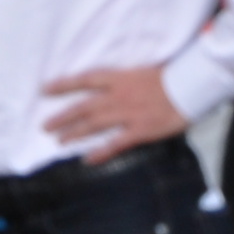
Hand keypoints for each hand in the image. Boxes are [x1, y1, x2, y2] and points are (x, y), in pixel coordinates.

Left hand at [43, 62, 184, 157]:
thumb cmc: (169, 79)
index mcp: (118, 79)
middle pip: (83, 107)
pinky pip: (115, 144)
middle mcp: (117, 96)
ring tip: (59, 140)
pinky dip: (101, 152)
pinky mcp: (139, 131)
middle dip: (62, 117)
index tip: (44, 90)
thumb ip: (124, 82)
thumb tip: (112, 89)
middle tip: (45, 126)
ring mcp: (127, 114)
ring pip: (93, 125)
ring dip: (74, 133)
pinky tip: (87, 160)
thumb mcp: (140, 73)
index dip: (62, 85)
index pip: (83, 80)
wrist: (189, 87)